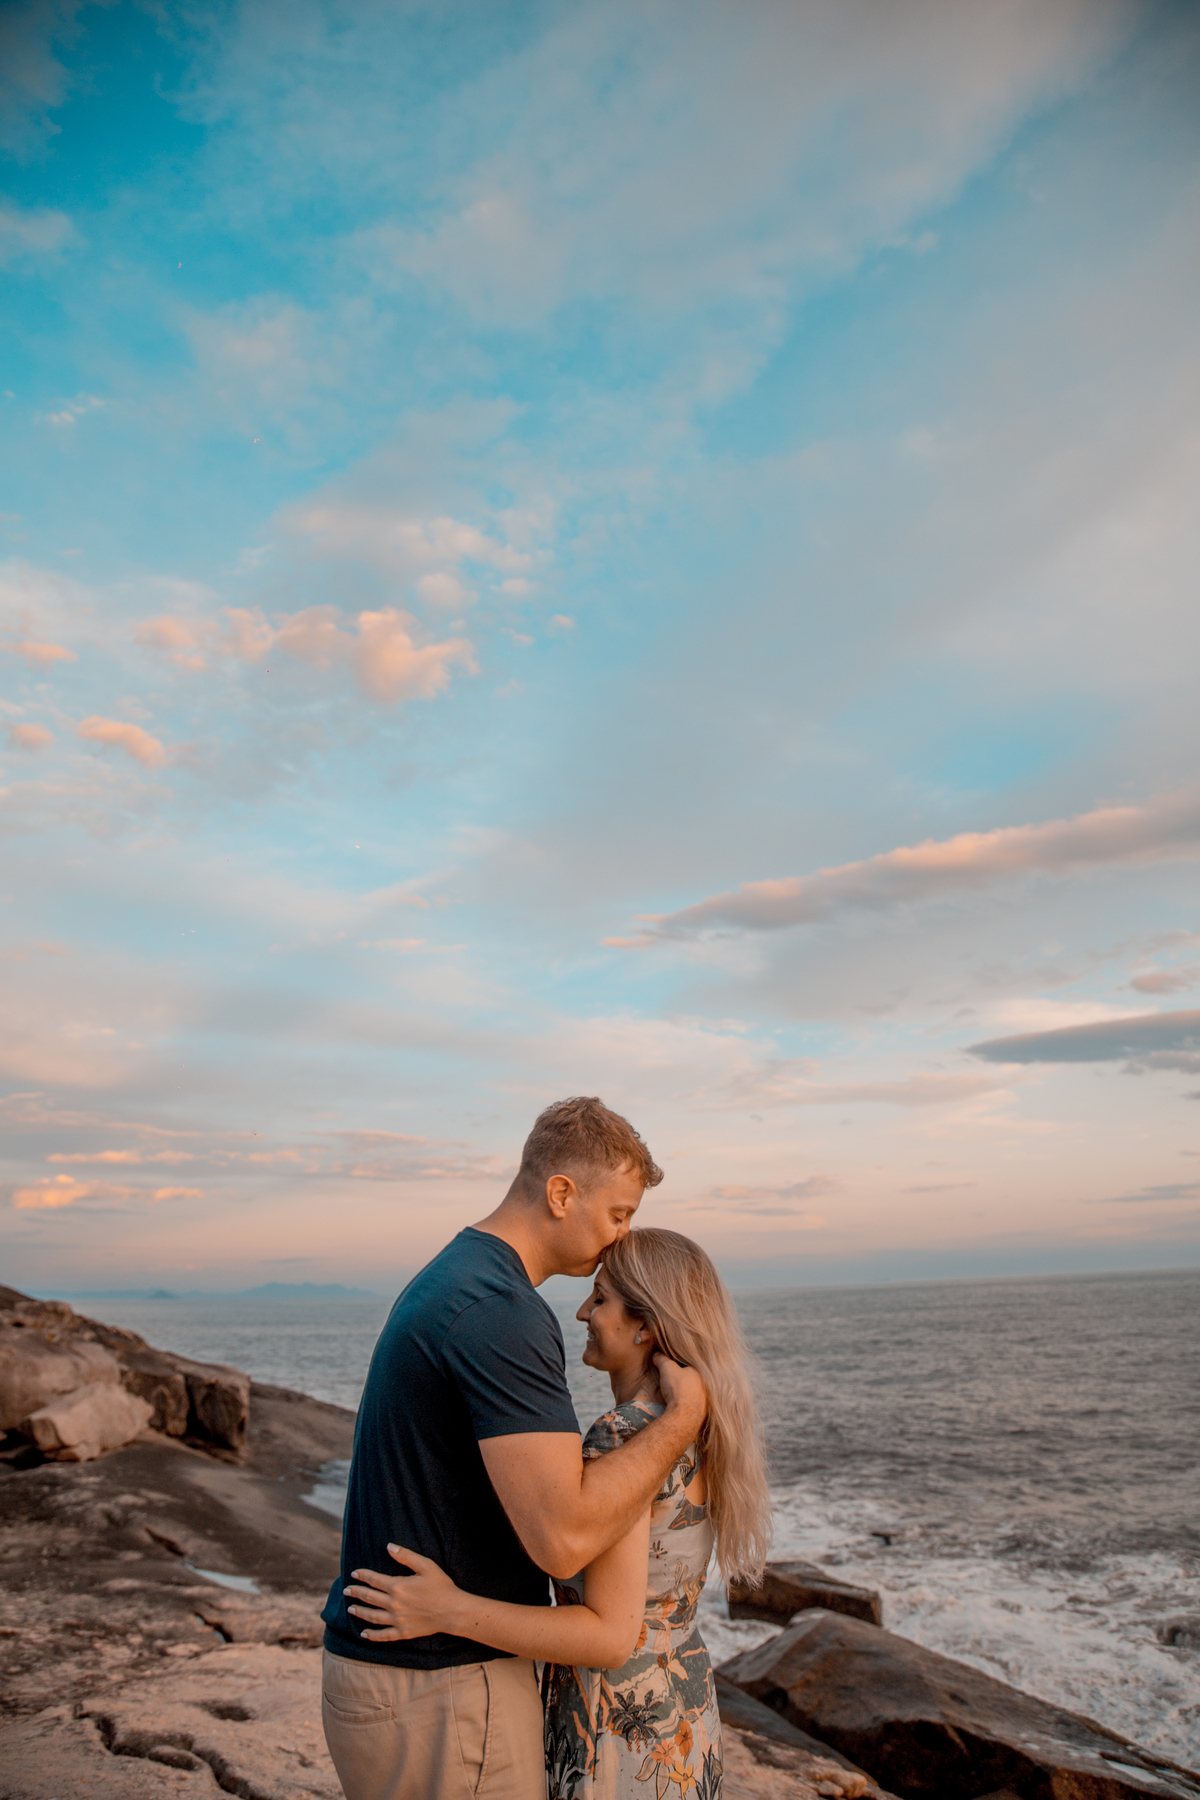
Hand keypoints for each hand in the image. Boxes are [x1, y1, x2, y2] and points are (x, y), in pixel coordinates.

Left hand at [343, 1545, 463, 1641]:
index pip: (374, 1580)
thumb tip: (389, 1547)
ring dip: (360, 1612)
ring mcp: (397, 1620)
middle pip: (369, 1597)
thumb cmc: (441, 1586)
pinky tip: (363, 1634)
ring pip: (372, 1616)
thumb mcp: (426, 1565)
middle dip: (356, 1593)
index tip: (353, 1573)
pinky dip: (372, 1635)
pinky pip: (383, 1635)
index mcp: (398, 1586)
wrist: (452, 1611)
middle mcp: (394, 1604)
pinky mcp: (402, 1632)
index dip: (362, 1576)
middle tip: (346, 1590)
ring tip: (350, 1608)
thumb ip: (406, 1556)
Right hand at [653, 1352, 705, 1425]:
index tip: (672, 1369)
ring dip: (686, 1393)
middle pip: (693, 1380)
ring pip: (695, 1393)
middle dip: (684, 1380)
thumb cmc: (678, 1389)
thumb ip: (662, 1359)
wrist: (683, 1416)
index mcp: (701, 1373)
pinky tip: (679, 1405)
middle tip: (673, 1382)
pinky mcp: (703, 1413)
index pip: (690, 1366)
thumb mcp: (667, 1368)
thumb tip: (656, 1354)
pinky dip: (687, 1404)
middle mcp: (707, 1386)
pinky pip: (694, 1405)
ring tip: (675, 1394)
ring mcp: (706, 1401)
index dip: (680, 1366)